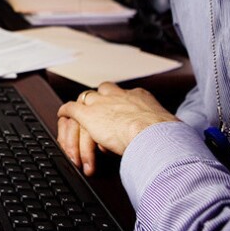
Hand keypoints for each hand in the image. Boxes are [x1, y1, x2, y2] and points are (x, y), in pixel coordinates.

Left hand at [57, 82, 179, 174]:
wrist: (153, 134)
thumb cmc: (165, 135)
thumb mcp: (167, 128)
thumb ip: (158, 128)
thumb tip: (166, 137)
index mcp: (140, 97)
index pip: (124, 96)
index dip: (118, 107)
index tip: (118, 117)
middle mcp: (119, 95)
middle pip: (102, 93)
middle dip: (97, 105)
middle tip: (95, 121)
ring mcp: (102, 102)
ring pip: (85, 103)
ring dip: (84, 120)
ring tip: (83, 134)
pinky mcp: (88, 114)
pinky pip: (71, 109)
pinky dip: (65, 112)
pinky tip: (62, 116)